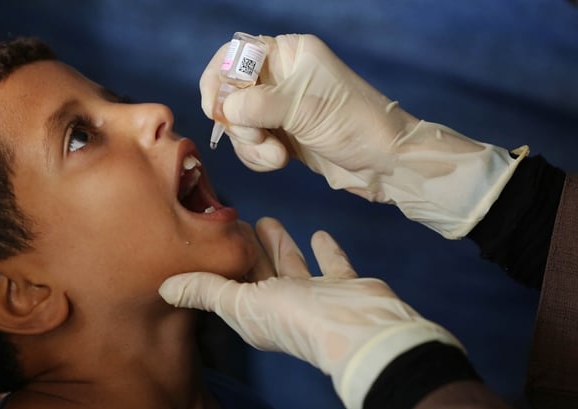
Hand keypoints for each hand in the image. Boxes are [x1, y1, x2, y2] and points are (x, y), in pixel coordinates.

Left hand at [160, 217, 461, 408]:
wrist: (359, 330)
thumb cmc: (295, 317)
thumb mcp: (241, 302)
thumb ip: (206, 290)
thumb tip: (164, 287)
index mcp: (254, 314)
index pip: (230, 283)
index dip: (219, 262)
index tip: (206, 234)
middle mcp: (282, 306)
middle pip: (259, 272)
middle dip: (245, 249)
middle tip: (233, 219)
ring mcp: (315, 297)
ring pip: (291, 265)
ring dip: (278, 246)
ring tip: (264, 220)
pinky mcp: (344, 286)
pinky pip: (331, 264)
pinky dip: (325, 251)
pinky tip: (319, 233)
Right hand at [200, 34, 526, 238]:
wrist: (385, 163)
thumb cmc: (353, 123)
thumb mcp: (303, 108)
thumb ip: (257, 104)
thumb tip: (224, 109)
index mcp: (289, 53)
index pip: (235, 54)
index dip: (219, 80)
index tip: (215, 109)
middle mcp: (280, 76)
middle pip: (230, 94)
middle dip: (239, 122)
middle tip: (259, 138)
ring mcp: (278, 107)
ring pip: (238, 124)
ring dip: (250, 145)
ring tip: (276, 157)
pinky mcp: (280, 134)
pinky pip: (250, 143)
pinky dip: (257, 156)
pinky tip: (278, 162)